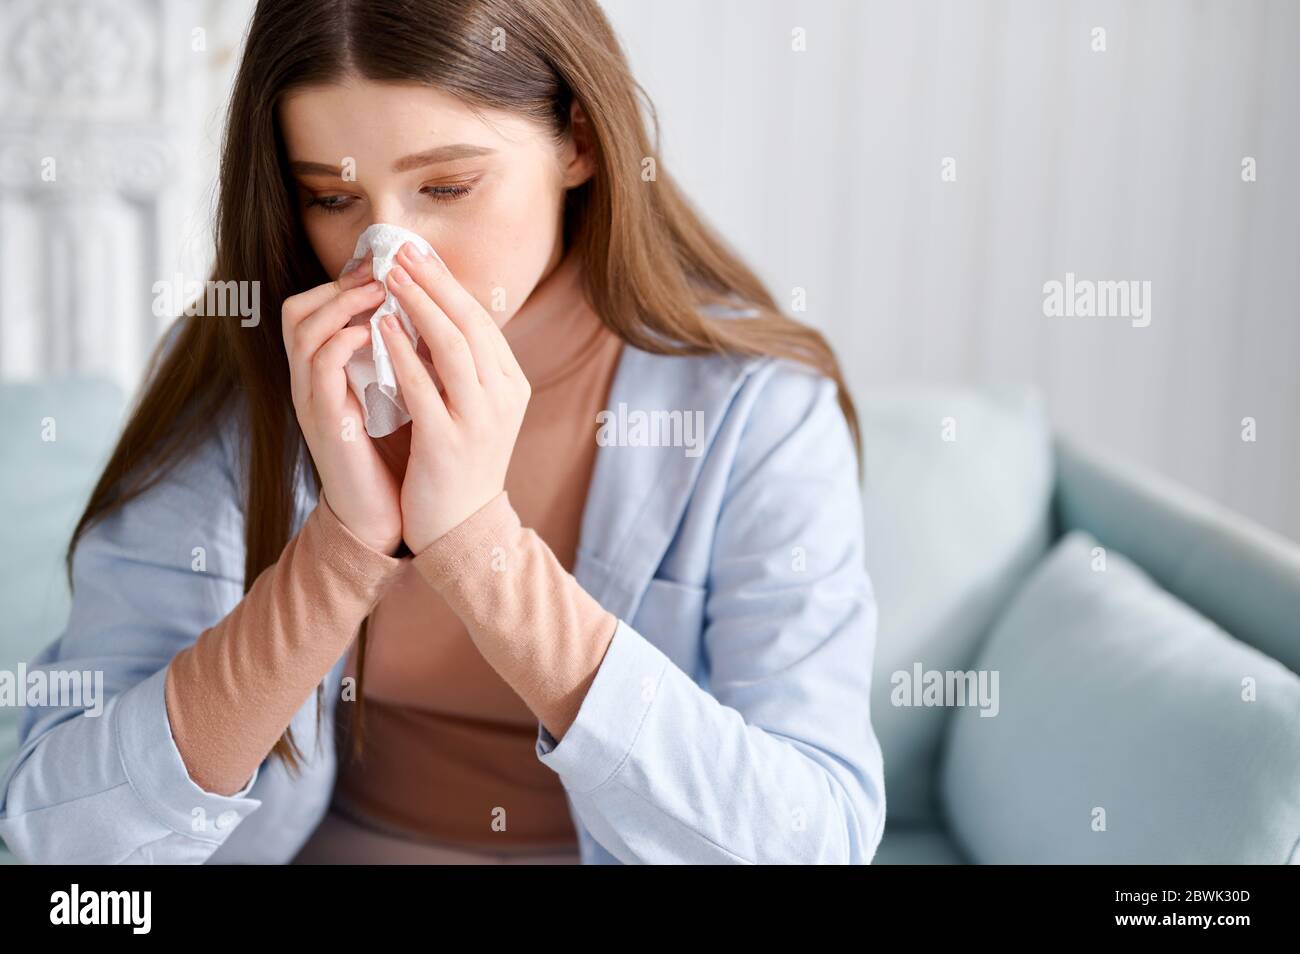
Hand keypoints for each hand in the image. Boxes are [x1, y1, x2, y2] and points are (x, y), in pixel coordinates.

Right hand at [282, 251, 405, 554]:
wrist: (385, 517)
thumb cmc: (395, 457)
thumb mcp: (397, 396)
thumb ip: (399, 358)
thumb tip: (428, 315)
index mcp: (328, 373)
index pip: (315, 307)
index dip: (345, 281)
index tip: (388, 268)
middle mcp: (311, 382)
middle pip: (297, 309)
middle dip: (340, 283)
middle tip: (383, 272)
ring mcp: (312, 400)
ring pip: (302, 330)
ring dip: (341, 303)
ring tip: (380, 291)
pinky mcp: (325, 421)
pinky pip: (318, 368)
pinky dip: (342, 341)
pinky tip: (373, 333)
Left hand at [377, 241, 530, 553]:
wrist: (462, 529)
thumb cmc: (460, 463)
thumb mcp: (475, 409)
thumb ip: (463, 367)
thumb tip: (430, 311)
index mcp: (511, 385)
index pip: (481, 321)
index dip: (448, 283)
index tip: (418, 254)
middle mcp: (503, 398)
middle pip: (470, 324)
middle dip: (434, 282)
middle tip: (402, 250)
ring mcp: (479, 421)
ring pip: (453, 348)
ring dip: (419, 306)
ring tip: (390, 278)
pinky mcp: (448, 443)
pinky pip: (424, 388)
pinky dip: (403, 353)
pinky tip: (381, 328)